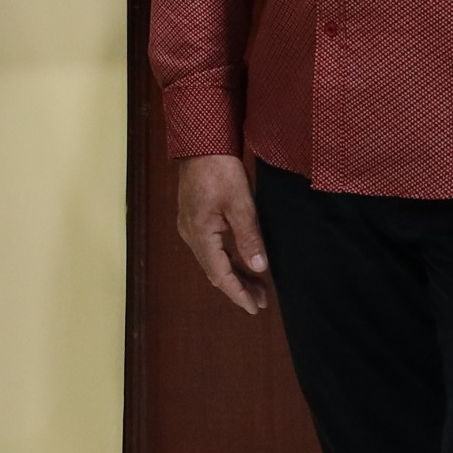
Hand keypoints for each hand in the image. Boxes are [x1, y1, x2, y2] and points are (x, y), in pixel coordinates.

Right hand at [172, 153, 272, 315]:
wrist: (201, 144)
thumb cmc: (220, 170)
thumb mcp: (241, 204)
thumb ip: (249, 237)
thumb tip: (259, 268)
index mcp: (200, 234)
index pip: (220, 274)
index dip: (238, 293)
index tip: (254, 308)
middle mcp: (190, 234)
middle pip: (214, 271)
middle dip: (238, 287)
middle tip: (262, 300)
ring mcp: (190, 226)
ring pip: (212, 261)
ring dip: (234, 274)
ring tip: (257, 286)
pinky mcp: (194, 218)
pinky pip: (210, 249)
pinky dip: (227, 260)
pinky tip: (242, 262)